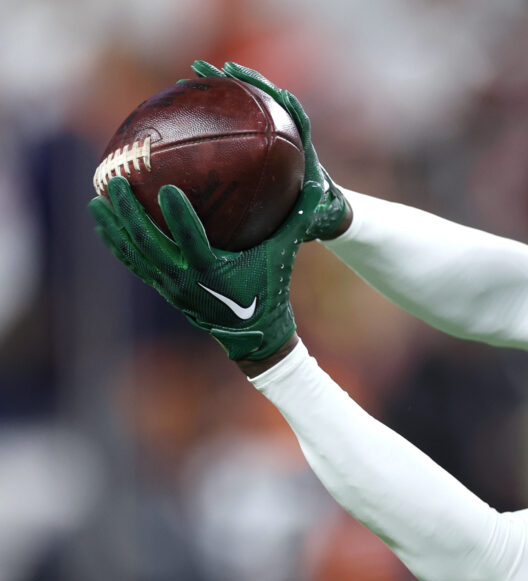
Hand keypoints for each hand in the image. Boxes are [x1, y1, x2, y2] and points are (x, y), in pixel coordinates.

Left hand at [88, 60, 346, 359]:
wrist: (254, 334)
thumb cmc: (271, 289)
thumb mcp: (284, 254)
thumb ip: (295, 220)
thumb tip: (314, 183)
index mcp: (214, 270)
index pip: (191, 240)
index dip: (178, 217)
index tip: (165, 189)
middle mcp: (186, 278)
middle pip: (149, 243)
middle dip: (129, 212)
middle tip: (115, 181)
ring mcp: (170, 285)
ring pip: (134, 253)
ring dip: (114, 226)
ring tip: (96, 198)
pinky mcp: (163, 288)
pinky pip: (133, 262)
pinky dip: (116, 242)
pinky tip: (103, 222)